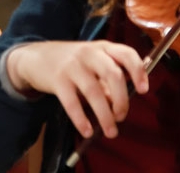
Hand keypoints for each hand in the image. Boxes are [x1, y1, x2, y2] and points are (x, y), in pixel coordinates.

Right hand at [6, 40, 148, 138]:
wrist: (36, 57)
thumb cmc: (72, 63)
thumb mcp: (92, 64)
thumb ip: (107, 81)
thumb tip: (120, 104)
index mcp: (103, 47)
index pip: (126, 54)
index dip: (138, 71)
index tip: (143, 90)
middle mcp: (89, 53)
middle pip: (113, 74)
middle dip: (121, 100)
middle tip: (122, 117)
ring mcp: (73, 65)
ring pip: (94, 91)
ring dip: (105, 116)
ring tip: (110, 132)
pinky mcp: (57, 79)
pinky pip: (72, 103)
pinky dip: (81, 119)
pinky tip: (87, 131)